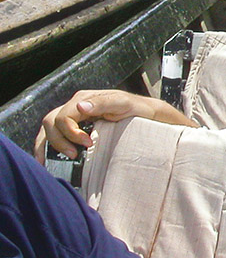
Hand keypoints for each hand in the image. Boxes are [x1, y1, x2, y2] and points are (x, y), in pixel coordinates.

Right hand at [35, 90, 170, 162]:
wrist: (146, 115)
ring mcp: (74, 117)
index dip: (71, 132)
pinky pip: (54, 135)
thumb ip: (103, 104)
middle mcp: (75, 106)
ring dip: (50, 144)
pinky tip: (47, 159)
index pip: (63, 116)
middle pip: (51, 122)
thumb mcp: (123, 104)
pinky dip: (47, 146)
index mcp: (84, 98)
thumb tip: (80, 107)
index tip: (87, 143)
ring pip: (49, 128)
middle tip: (74, 154)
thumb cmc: (136, 108)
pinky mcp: (75, 127)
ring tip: (64, 157)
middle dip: (59, 140)